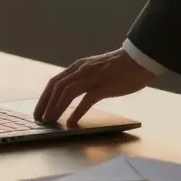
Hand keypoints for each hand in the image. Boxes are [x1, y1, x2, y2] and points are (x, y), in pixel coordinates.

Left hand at [34, 48, 156, 125]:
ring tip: (50, 121)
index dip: (44, 97)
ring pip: (67, 92)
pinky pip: (86, 100)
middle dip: (45, 104)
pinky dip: (76, 112)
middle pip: (56, 87)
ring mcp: (93, 77)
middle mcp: (82, 70)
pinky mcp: (105, 86)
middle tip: (39, 119)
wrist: (140, 58)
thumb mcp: (97, 68)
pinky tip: (72, 123)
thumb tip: (74, 93)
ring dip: (56, 107)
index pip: (55, 82)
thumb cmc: (122, 66)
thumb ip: (85, 77)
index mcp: (79, 66)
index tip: (39, 110)